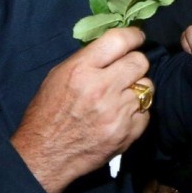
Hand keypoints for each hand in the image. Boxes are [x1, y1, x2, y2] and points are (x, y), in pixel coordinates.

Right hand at [11, 27, 150, 192]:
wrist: (45, 156)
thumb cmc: (47, 113)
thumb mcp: (58, 76)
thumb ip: (88, 59)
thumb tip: (115, 47)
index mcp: (81, 70)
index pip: (119, 40)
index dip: (133, 36)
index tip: (137, 38)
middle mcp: (102, 88)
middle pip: (140, 62)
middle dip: (135, 63)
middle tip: (126, 71)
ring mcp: (117, 112)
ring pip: (147, 87)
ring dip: (136, 89)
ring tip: (120, 97)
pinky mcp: (127, 133)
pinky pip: (146, 112)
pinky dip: (137, 113)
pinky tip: (121, 116)